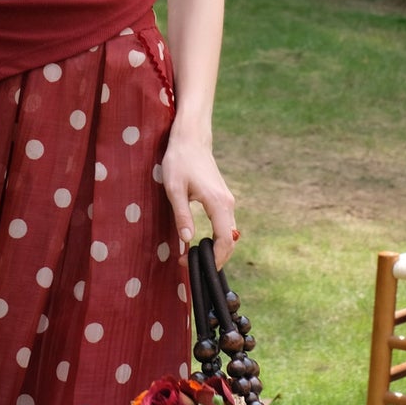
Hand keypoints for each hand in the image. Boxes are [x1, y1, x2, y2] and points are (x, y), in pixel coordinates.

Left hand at [160, 132, 238, 268]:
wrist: (191, 139)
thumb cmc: (180, 160)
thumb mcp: (174, 189)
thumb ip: (182, 215)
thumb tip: (187, 240)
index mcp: (218, 203)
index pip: (224, 240)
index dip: (213, 258)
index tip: (193, 263)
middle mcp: (228, 203)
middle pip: (231, 241)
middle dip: (217, 258)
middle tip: (193, 265)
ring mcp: (227, 200)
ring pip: (230, 233)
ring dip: (218, 249)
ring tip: (197, 257)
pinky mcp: (223, 198)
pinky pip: (226, 225)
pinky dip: (218, 238)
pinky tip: (204, 243)